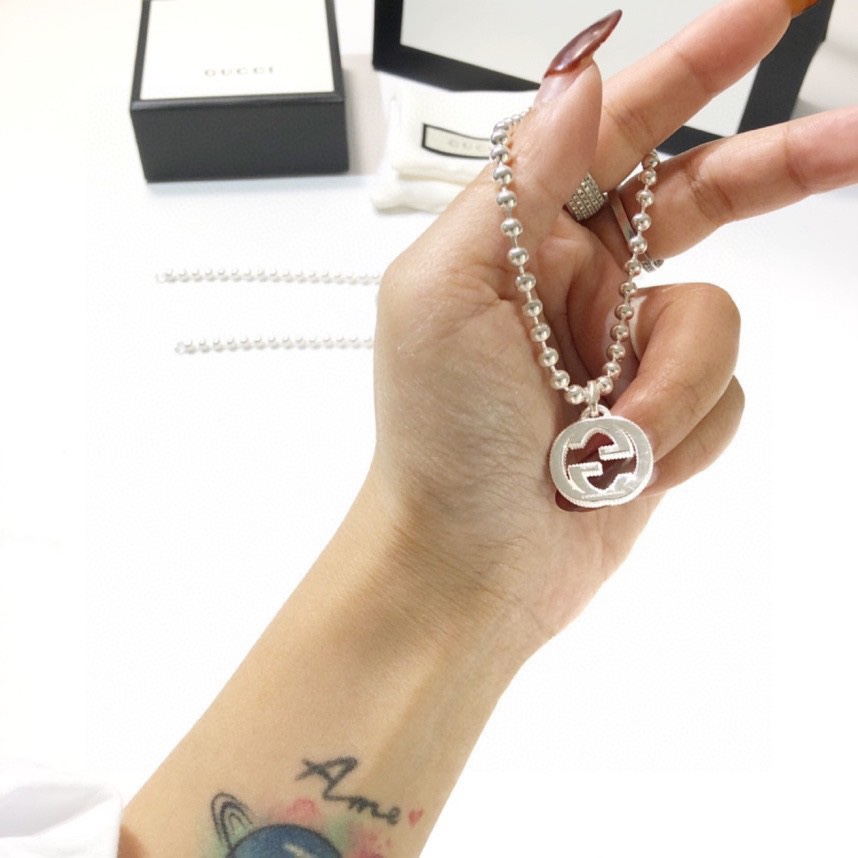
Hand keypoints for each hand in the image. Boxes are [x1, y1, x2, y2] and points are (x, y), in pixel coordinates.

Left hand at [366, 0, 857, 651]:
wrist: (468, 565)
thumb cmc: (437, 442)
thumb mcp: (446, 295)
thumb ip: (516, 186)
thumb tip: (575, 85)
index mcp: (523, 236)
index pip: (621, 124)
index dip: (696, 62)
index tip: (771, 9)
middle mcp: (581, 280)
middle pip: (706, 194)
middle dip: (781, 169)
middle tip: (852, 139)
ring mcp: (627, 347)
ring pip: (719, 322)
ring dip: (668, 390)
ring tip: (601, 441)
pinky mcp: (662, 410)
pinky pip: (723, 394)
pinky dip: (678, 436)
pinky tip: (617, 467)